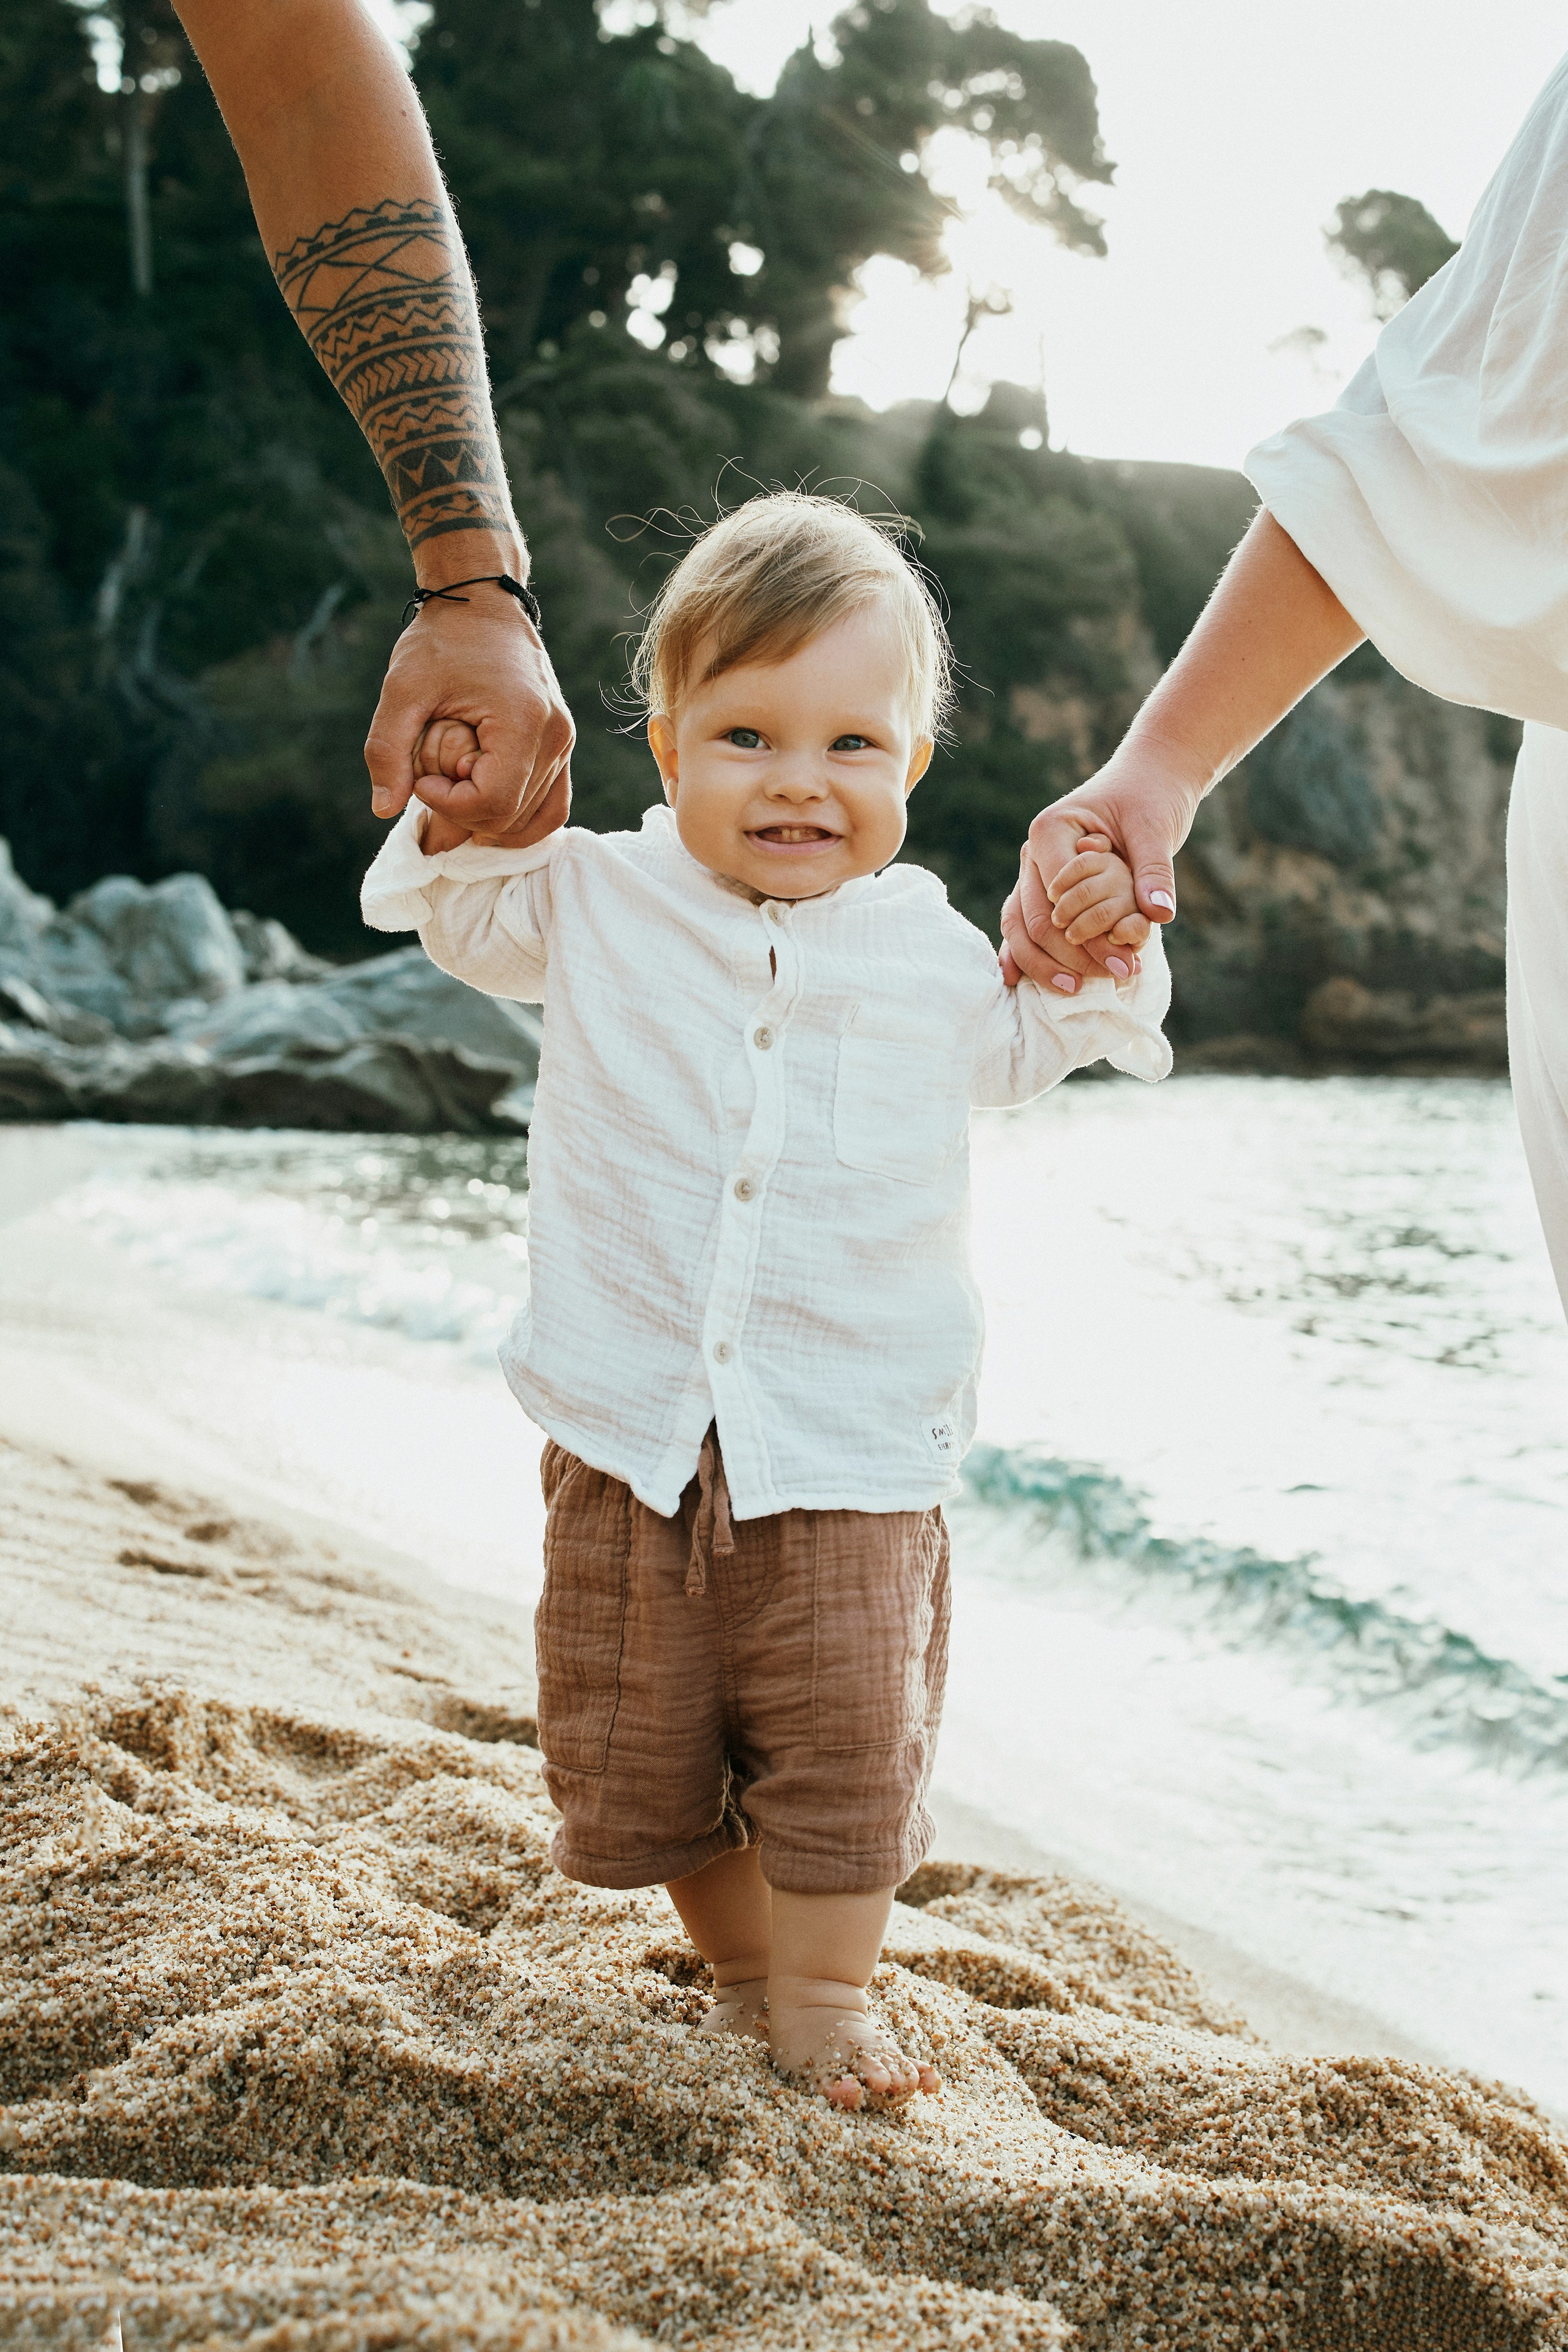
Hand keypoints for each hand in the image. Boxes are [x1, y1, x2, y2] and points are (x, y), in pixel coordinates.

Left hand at [365, 585, 574, 848]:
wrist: (483, 602)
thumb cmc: (442, 640)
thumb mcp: (402, 689)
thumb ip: (387, 750)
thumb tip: (384, 809)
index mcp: (522, 721)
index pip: (492, 803)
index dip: (448, 803)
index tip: (421, 775)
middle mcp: (554, 738)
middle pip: (511, 817)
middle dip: (464, 812)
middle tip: (433, 778)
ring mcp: (563, 744)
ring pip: (533, 821)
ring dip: (488, 820)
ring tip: (455, 790)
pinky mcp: (561, 746)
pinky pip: (551, 806)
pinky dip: (518, 819)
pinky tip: (482, 808)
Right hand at [1000, 749, 1200, 989]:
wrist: (1146, 782)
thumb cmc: (1149, 798)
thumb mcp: (1156, 830)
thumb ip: (1155, 871)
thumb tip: (1160, 914)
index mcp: (1050, 831)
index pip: (1058, 895)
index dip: (1089, 933)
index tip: (1127, 960)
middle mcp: (1032, 854)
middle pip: (1035, 918)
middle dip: (1071, 955)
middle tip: (1115, 976)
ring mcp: (1034, 874)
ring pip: (1020, 927)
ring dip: (1045, 964)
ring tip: (1078, 988)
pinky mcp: (1044, 889)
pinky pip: (1023, 926)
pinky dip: (1024, 955)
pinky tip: (1019, 983)